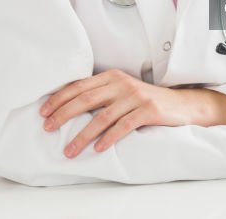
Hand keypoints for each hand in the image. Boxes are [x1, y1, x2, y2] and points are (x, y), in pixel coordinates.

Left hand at [40, 69, 200, 157]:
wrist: (181, 105)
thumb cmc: (146, 101)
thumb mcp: (122, 91)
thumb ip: (102, 95)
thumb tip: (70, 108)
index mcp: (112, 76)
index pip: (80, 85)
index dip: (60, 98)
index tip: (44, 111)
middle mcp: (122, 83)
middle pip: (86, 99)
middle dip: (64, 114)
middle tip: (48, 128)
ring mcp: (136, 96)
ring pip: (102, 117)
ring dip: (83, 135)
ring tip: (70, 150)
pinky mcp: (148, 110)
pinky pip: (124, 126)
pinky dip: (109, 138)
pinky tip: (98, 148)